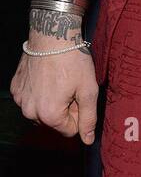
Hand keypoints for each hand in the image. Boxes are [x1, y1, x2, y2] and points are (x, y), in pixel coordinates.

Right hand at [11, 30, 99, 144]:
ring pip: (41, 111)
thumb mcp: (88, 90)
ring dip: (52, 101)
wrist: (52, 35)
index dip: (79, 113)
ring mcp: (20, 100)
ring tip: (59, 81)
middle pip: (54, 122)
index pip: (70, 130)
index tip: (79, 95)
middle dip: (65, 109)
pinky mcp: (15, 88)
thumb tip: (88, 140)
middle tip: (71, 86)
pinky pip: (30, 99)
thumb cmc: (72, 61)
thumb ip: (88, 119)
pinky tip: (46, 77)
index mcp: (49, 115)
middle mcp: (30, 111)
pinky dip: (39, 92)